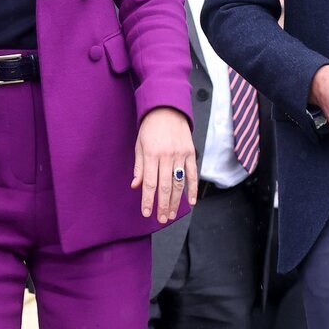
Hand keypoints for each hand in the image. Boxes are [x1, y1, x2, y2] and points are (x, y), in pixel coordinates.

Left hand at [132, 108, 197, 223]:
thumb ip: (139, 167)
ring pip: (178, 183)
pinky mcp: (191, 153)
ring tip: (171, 214)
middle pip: (164, 186)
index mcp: (151, 154)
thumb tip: (136, 186)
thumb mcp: (139, 145)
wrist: (167, 109)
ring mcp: (180, 155)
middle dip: (162, 205)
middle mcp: (166, 156)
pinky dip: (193, 189)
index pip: (149, 183)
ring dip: (175, 201)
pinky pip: (193, 174)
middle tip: (160, 219)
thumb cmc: (151, 127)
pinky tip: (190, 202)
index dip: (148, 200)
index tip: (146, 213)